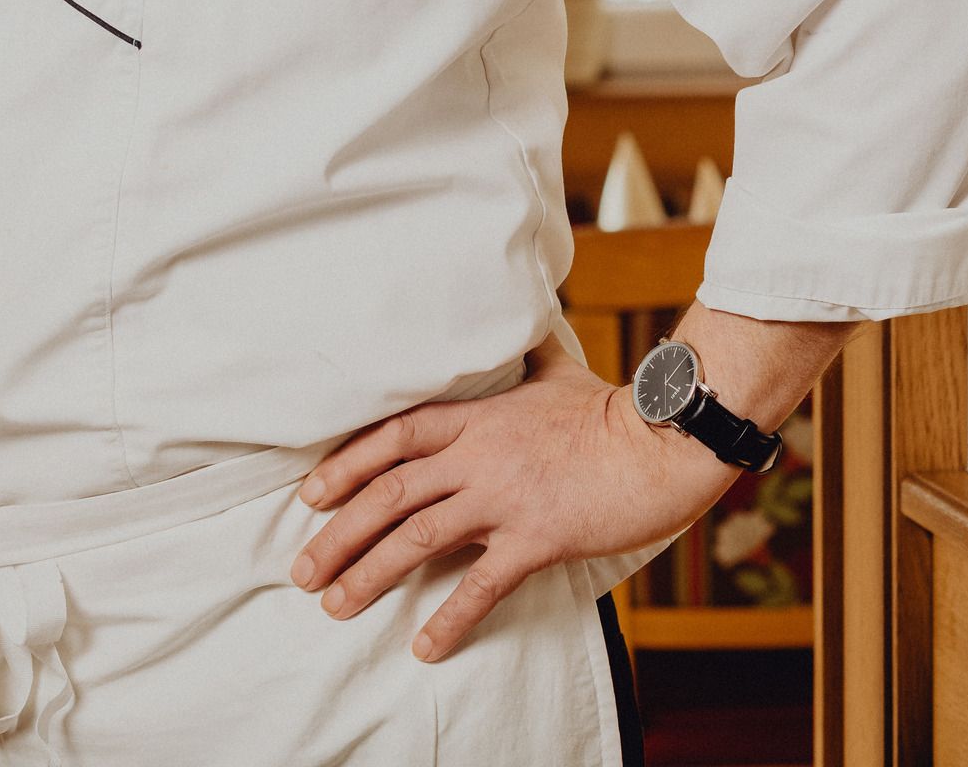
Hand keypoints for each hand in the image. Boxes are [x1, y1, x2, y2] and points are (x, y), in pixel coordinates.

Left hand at [287, 336, 740, 661]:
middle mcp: (477, 457)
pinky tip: (423, 646)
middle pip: (389, 493)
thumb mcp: (556, 371)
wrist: (665, 444)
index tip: (311, 495)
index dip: (346, 465)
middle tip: (303, 568)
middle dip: (339, 533)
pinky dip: (449, 618)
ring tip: (336, 604)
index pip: (392, 437)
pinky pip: (481, 585)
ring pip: (418, 539)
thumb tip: (519, 321)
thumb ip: (524, 356)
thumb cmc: (613, 409)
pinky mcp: (536, 538)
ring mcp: (504, 499)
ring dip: (369, 574)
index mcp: (476, 418)